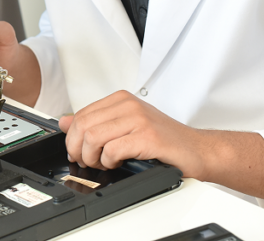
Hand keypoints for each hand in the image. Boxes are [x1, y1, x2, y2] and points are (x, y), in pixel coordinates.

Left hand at [58, 91, 263, 202]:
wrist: (199, 151)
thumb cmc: (165, 141)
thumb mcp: (125, 126)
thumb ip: (96, 122)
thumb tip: (64, 121)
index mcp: (121, 99)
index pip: (81, 114)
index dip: (72, 137)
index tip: (76, 150)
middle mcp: (129, 105)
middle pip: (83, 125)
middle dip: (78, 149)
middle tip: (87, 161)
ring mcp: (138, 119)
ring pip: (94, 137)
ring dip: (93, 158)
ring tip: (103, 164)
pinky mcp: (147, 137)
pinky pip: (113, 150)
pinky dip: (109, 162)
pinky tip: (117, 164)